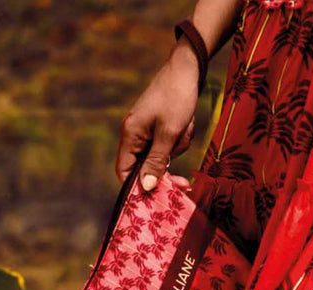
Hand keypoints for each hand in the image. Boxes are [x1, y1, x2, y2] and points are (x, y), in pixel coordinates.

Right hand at [116, 38, 199, 191]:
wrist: (188, 69)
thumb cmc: (176, 97)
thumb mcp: (169, 133)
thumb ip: (156, 161)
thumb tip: (145, 187)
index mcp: (130, 136)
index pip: (124, 172)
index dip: (137, 188)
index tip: (156, 198)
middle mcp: (134, 135)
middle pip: (145, 167)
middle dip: (166, 167)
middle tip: (184, 182)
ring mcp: (146, 131)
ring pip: (161, 156)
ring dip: (177, 148)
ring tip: (185, 127)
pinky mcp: (158, 128)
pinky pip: (169, 145)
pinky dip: (179, 139)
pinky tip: (186, 124)